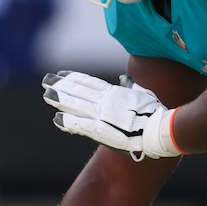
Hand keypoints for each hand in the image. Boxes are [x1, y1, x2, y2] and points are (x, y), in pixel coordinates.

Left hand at [42, 71, 181, 159]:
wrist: (160, 129)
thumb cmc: (156, 112)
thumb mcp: (142, 93)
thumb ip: (130, 86)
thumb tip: (124, 78)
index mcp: (114, 92)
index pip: (89, 82)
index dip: (73, 78)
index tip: (61, 75)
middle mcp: (105, 101)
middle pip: (78, 91)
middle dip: (61, 85)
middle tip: (46, 80)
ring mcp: (102, 115)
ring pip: (76, 105)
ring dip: (60, 100)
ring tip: (47, 94)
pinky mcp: (101, 130)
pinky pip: (80, 124)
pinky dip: (67, 121)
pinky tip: (56, 118)